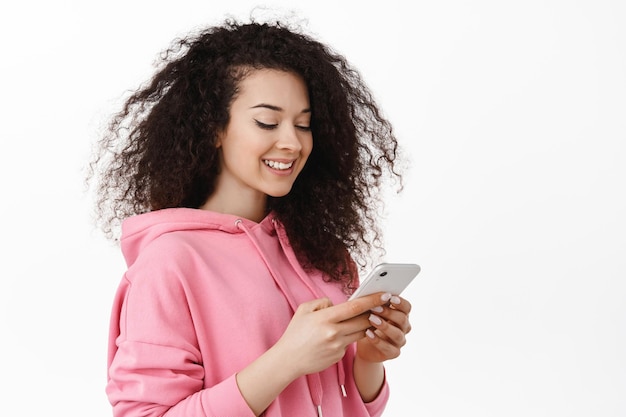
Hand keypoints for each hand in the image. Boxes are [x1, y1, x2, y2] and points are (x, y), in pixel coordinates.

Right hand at [273, 293, 388, 377]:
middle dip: (374, 313)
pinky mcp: (339, 357)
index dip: (372, 300)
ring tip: (363, 318)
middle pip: (364, 321)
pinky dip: (348, 338)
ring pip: (360, 333)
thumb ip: (322, 302)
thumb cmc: (295, 333)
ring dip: (365, 325)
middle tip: (381, 306)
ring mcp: (338, 346)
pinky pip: (349, 344)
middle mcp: (334, 333)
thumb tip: (337, 304)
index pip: (355, 307)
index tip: (384, 295)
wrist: (288, 360)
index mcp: (325, 318)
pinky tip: (336, 337)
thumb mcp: (304, 310)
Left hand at [356, 294, 411, 362]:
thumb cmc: (369, 325)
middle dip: (389, 313)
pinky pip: (388, 348)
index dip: (401, 303)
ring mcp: (400, 341)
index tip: (390, 297)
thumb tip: (372, 294)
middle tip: (375, 308)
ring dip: (384, 326)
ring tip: (371, 319)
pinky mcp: (393, 353)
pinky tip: (368, 333)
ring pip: (397, 334)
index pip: (407, 307)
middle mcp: (404, 328)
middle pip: (403, 320)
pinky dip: (377, 341)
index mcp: (401, 315)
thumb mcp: (371, 312)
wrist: (365, 346)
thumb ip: (375, 304)